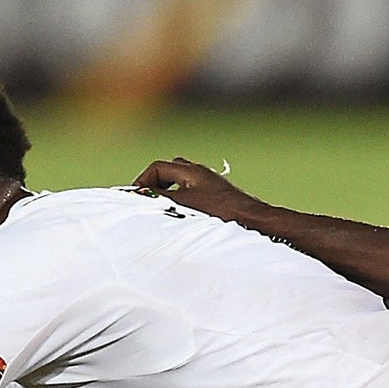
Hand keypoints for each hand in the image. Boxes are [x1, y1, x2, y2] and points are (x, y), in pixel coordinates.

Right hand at [134, 157, 255, 222]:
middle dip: (155, 184)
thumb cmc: (221, 210)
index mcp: (190, 170)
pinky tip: (182, 216)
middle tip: (147, 201)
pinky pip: (192, 193)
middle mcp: (200, 173)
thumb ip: (159, 197)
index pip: (157, 168)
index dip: (143, 181)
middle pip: (169, 171)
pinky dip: (181, 201)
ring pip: (181, 183)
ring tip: (163, 209)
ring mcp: (210, 184)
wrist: (252, 219)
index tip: (136, 196)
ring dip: (169, 193)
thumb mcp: (183, 204)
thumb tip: (140, 195)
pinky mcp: (217, 197)